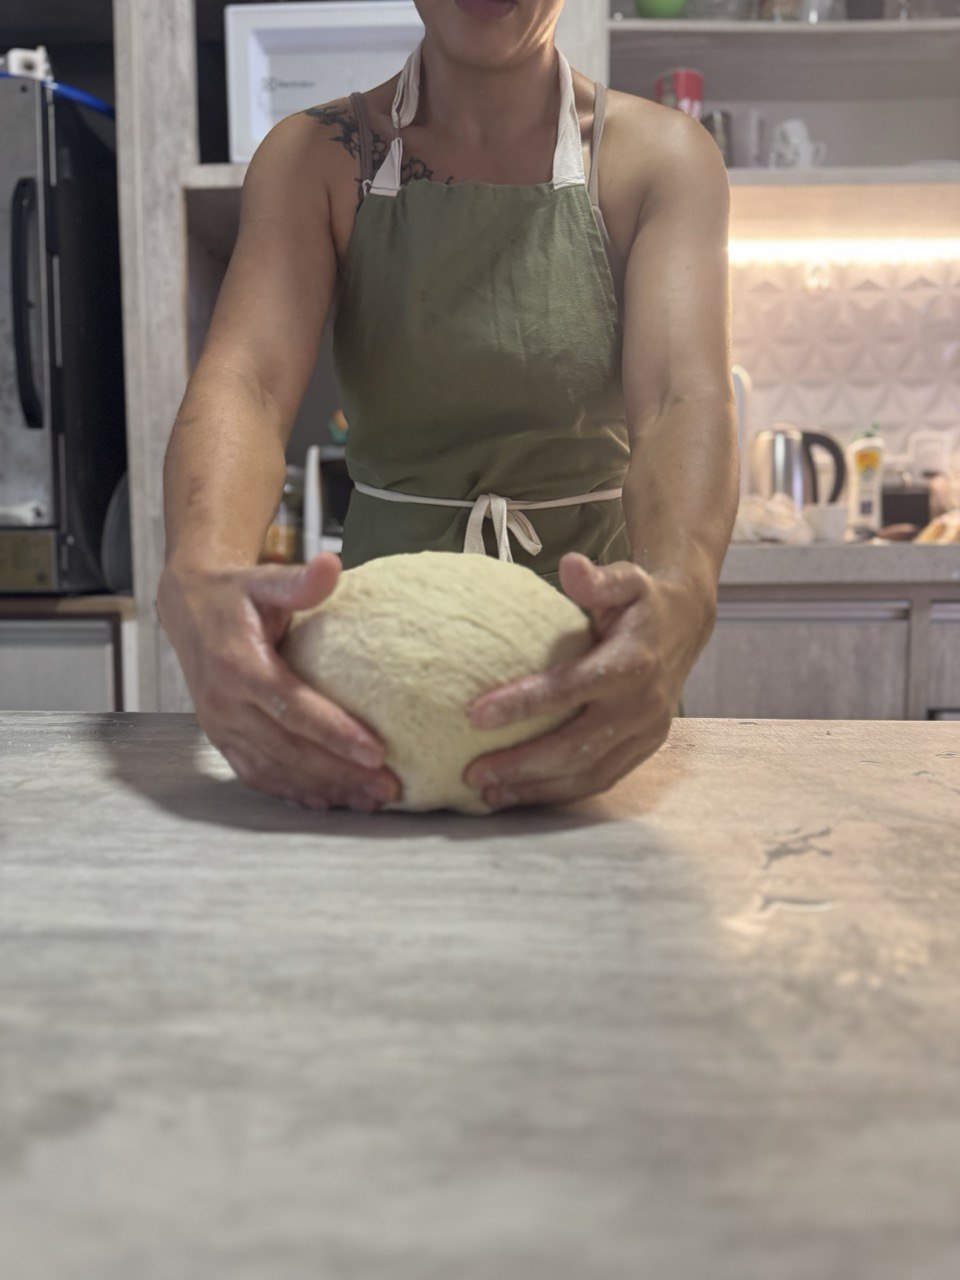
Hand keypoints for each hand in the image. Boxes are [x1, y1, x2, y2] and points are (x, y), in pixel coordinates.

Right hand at [157, 554, 398, 810]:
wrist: (188, 607)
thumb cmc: (235, 593)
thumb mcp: (265, 579)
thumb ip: (300, 581)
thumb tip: (332, 564)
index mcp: (238, 666)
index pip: (292, 708)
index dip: (334, 733)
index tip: (376, 751)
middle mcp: (225, 703)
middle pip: (289, 749)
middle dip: (341, 772)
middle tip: (388, 786)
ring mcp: (221, 726)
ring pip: (276, 769)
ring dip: (324, 788)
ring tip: (370, 798)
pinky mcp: (222, 738)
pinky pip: (258, 774)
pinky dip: (294, 793)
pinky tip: (330, 801)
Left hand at [463, 552, 708, 808]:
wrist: (688, 625)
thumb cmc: (643, 601)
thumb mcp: (627, 578)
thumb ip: (598, 578)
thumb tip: (570, 564)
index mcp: (632, 662)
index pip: (571, 688)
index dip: (524, 704)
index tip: (475, 714)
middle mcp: (641, 705)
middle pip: (576, 745)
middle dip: (522, 764)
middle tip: (473, 772)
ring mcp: (646, 733)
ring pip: (587, 773)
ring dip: (536, 788)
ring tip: (489, 794)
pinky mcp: (645, 749)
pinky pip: (600, 780)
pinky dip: (559, 793)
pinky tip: (521, 795)